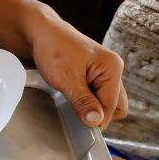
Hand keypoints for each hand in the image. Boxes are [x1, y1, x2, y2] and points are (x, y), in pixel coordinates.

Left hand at [30, 15, 127, 129]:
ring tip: (72, 101)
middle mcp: (113, 70)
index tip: (80, 126)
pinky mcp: (95, 76)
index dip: (97, 119)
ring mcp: (105, 73)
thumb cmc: (54, 50)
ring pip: (107, 102)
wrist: (41, 33)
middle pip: (116, 106)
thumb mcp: (67, 80)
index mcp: (112, 68)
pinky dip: (88, 101)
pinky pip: (98, 96)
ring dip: (92, 108)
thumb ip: (83, 102)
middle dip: (99, 114)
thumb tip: (96, 121)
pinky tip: (73, 97)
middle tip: (76, 113)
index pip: (112, 106)